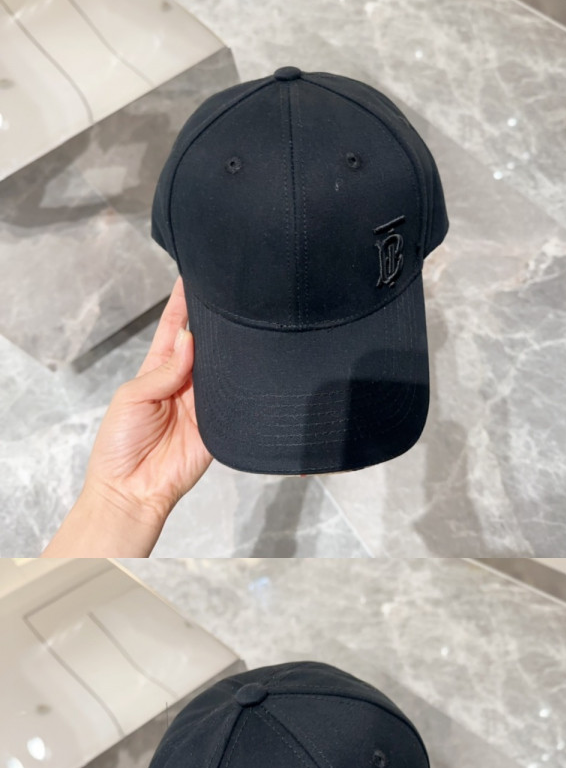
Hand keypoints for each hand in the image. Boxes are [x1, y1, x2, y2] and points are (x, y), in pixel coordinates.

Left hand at [45, 281, 210, 568]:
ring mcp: (202, 404)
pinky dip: (237, 386)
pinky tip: (243, 366)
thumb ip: (162, 370)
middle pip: (203, 343)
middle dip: (212, 320)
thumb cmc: (120, 446)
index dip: (183, 302)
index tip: (195, 275)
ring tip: (238, 322)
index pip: (175, 327)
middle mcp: (183, 382)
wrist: (131, 492)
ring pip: (221, 368)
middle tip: (226, 293)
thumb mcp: (132, 397)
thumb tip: (189, 340)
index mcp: (158, 369)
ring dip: (228, 350)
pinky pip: (231, 402)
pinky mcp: (216, 428)